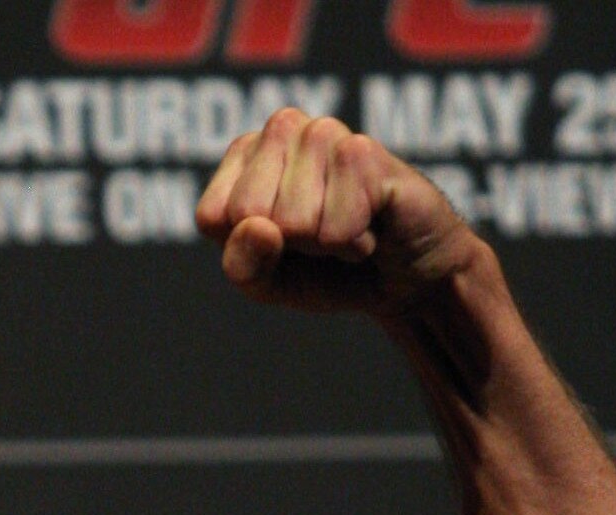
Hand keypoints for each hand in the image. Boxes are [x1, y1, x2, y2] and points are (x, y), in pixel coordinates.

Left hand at [196, 109, 482, 315]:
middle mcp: (282, 130)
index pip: (212, 215)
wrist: (403, 277)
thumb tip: (256, 227)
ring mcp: (325, 133)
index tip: (280, 243)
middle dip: (287, 245)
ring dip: (326, 243)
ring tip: (348, 226)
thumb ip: (243, 264)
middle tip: (319, 235)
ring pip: (293, 220)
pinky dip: (354, 243)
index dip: (248, 249)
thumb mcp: (267, 283)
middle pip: (249, 212)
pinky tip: (373, 223)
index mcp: (244, 155)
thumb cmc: (327, 271)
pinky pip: (336, 226)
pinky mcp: (366, 151)